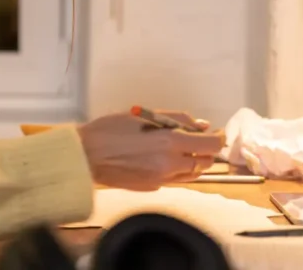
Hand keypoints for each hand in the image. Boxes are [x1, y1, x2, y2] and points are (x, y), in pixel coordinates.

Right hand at [76, 111, 224, 190]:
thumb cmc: (110, 130)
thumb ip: (176, 119)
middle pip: (204, 161)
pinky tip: (161, 157)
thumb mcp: (143, 115)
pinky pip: (174, 179)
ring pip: (192, 174)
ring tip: (179, 147)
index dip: (218, 137)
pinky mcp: (152, 188)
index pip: (210, 144)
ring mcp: (161, 179)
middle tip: (196, 137)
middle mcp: (169, 164)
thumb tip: (202, 125)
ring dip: (192, 161)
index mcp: (168, 142)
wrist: (85, 156)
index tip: (215, 132)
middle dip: (205, 149)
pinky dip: (176, 169)